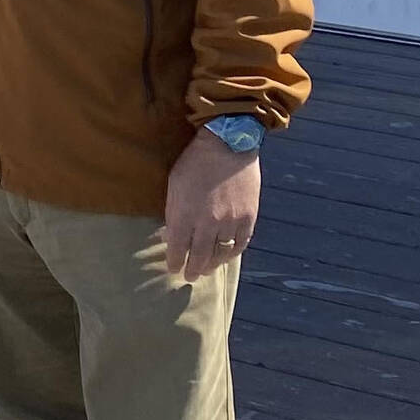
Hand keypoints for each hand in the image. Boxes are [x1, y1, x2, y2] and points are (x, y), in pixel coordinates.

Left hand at [162, 128, 260, 280]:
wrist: (228, 142)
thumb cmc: (195, 161)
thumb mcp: (174, 184)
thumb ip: (174, 212)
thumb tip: (172, 235)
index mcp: (185, 214)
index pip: (177, 249)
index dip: (174, 262)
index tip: (172, 268)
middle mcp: (207, 223)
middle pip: (199, 257)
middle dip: (192, 270)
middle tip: (189, 276)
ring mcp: (230, 221)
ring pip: (220, 254)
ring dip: (212, 265)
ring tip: (206, 269)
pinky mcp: (247, 217)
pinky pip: (240, 244)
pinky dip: (232, 253)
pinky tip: (226, 256)